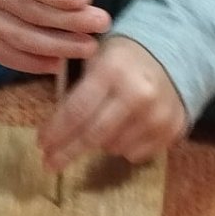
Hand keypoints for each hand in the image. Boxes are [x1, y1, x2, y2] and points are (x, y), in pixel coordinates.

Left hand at [39, 35, 187, 171]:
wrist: (173, 53)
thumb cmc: (123, 58)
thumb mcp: (96, 59)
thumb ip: (76, 89)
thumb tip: (53, 130)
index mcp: (112, 70)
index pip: (76, 111)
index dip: (56, 132)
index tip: (41, 144)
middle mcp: (137, 94)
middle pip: (92, 136)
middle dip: (66, 152)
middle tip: (49, 163)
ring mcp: (157, 114)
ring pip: (113, 148)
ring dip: (98, 144)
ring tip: (97, 129)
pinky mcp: (172, 130)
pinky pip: (135, 153)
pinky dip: (122, 146)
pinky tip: (123, 129)